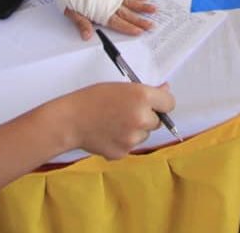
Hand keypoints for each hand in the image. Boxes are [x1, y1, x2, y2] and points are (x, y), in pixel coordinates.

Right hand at [58, 82, 174, 158]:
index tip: (155, 102)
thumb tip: (165, 90)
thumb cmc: (92, 99)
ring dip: (136, 130)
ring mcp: (133, 138)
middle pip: (158, 121)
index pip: (170, 103)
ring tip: (114, 122)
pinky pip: (131, 145)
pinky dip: (124, 141)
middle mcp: (142, 118)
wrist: (70, 120)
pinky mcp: (124, 152)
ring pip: (144, 135)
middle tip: (127, 111)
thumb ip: (145, 91)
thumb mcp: (120, 87)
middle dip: (148, 117)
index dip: (162, 102)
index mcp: (142, 97)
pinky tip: (109, 133)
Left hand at [62, 0, 156, 39]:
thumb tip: (87, 35)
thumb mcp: (70, 10)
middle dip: (140, 20)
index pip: (116, 22)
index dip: (128, 27)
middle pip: (127, 14)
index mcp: (99, 11)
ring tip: (153, 9)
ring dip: (142, 6)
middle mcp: (108, 2)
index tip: (138, 31)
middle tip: (151, 25)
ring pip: (130, 2)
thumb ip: (81, 23)